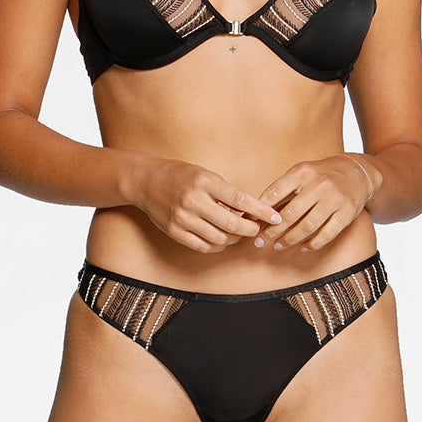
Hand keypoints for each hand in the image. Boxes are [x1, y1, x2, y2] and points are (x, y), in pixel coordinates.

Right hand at [132, 157, 284, 254]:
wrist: (146, 181)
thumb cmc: (180, 175)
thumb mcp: (206, 175)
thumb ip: (226, 193)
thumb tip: (252, 212)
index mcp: (205, 182)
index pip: (241, 200)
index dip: (261, 211)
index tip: (276, 217)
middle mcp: (194, 201)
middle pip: (232, 225)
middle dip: (250, 230)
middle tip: (256, 229)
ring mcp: (183, 218)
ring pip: (219, 239)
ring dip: (233, 239)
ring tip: (237, 233)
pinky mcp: (175, 232)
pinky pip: (203, 246)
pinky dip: (217, 246)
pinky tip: (221, 239)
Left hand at [256, 155, 379, 252]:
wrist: (357, 172)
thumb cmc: (321, 175)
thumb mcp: (301, 174)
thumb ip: (282, 191)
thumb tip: (256, 212)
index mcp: (303, 172)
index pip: (275, 192)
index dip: (260, 210)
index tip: (251, 223)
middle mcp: (319, 184)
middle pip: (290, 214)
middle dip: (271, 231)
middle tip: (259, 242)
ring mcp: (334, 199)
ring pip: (307, 226)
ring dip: (289, 240)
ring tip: (277, 246)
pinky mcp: (347, 212)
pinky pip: (327, 234)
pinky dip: (313, 244)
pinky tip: (303, 248)